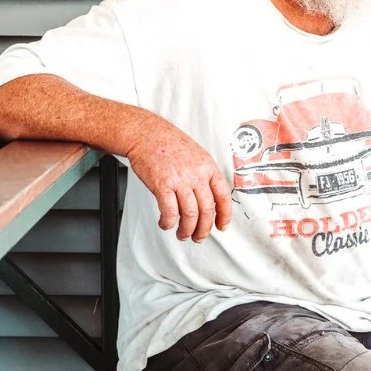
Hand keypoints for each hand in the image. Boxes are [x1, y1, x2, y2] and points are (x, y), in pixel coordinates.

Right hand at [125, 116, 232, 242]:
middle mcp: (196, 174)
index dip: (224, 215)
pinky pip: (169, 211)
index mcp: (208, 167)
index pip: (223, 196)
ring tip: (182, 234)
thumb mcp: (196, 155)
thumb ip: (203, 176)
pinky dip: (168, 222)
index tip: (221, 226)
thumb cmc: (168, 143)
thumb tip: (207, 199)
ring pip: (190, 214)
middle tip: (199, 236)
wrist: (146, 133)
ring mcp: (180, 179)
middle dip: (204, 229)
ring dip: (187, 229)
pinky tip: (165, 223)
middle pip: (207, 210)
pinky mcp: (162, 185)